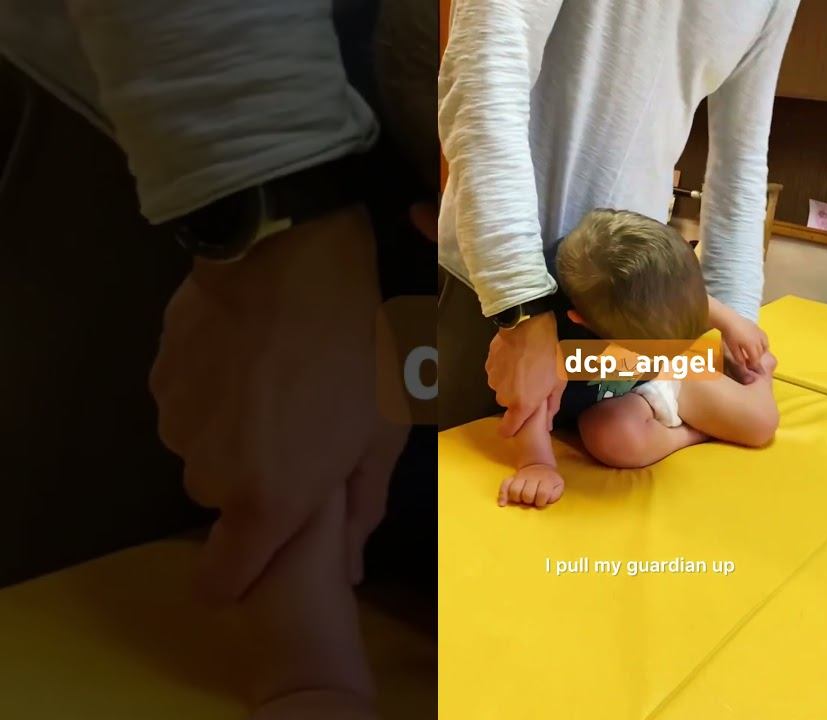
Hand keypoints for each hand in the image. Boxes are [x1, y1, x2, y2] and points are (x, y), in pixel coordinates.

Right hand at [150, 207, 408, 601]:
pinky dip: (212, 391)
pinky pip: (186, 403)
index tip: (259, 548)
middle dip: (256, 477)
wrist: (293, 265)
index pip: (220, 583)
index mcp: (267, 502)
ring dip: (233, 430)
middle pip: (222, 500)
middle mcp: (209, 475)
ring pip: (202, 448)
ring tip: (276, 382)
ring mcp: (176, 424)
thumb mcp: (380, 435)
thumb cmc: (355, 356)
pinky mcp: (160, 378)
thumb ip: (360, 510)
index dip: (237, 576)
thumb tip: (348, 570)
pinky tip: (247, 354)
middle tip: (300, 428)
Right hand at [486, 311, 566, 436]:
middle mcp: (503, 397)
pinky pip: (496, 373)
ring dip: (510, 382)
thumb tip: (547, 426)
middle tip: (531, 383)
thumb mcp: (558, 383)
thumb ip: (551, 407)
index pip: (506, 430)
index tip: (517, 422)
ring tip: (523, 367)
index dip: (511, 429)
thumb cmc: (549, 357)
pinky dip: (504, 369)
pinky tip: (515, 358)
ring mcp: (493, 380)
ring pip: (501, 387)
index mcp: (522, 405)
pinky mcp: (488, 365)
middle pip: (507, 405)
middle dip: (517, 397)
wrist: (529, 328)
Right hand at [497, 463, 564, 507]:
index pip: (542, 493)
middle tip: (531, 500)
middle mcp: (532, 478)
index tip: (541, 501)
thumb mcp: (558, 486)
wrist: (540, 466)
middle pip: (527, 494)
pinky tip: (503, 504)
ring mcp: (521, 477)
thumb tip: (546, 500)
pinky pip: (504, 485)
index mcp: (545, 480)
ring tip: (521, 500)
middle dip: (529, 500)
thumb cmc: (549, 482)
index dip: (541, 501)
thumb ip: (555, 494)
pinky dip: (502, 494)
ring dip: (517, 499)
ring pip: (514, 490)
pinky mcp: (512, 478)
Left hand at [720, 313, 769, 375]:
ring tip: (755, 354)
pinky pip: (765, 338)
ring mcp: (759, 333)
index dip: (754, 365)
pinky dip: (764, 343)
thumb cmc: (730, 335)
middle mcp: (758, 340)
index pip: (756, 359)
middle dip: (757, 359)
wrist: (730, 320)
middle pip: (761, 353)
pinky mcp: (758, 328)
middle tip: (751, 362)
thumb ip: (739, 357)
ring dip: (762, 352)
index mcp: (751, 346)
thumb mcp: (732, 348)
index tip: (751, 368)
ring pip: (765, 346)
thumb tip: (744, 364)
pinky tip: (758, 345)